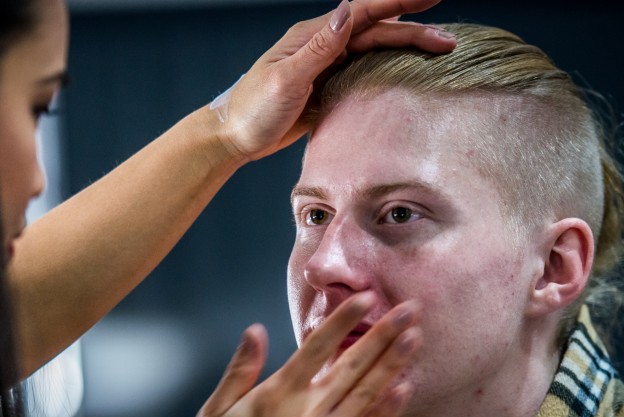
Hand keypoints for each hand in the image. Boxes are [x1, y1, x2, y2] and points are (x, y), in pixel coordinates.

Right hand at [188, 293, 420, 416]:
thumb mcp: (214, 414)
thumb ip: (239, 370)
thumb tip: (256, 330)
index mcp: (277, 396)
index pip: (317, 348)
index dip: (344, 320)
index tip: (369, 298)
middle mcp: (307, 413)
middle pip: (352, 365)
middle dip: (383, 333)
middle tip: (410, 308)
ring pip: (367, 393)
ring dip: (394, 363)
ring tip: (415, 337)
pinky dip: (389, 408)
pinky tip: (407, 387)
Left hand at [217, 0, 455, 161]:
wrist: (233, 137)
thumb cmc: (253, 109)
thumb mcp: (286, 77)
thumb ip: (319, 47)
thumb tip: (348, 11)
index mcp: (313, 37)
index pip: (364, 13)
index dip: (398, 3)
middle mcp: (322, 47)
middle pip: (376, 33)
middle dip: (413, 33)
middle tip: (449, 43)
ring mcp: (325, 67)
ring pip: (373, 53)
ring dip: (404, 52)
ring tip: (437, 55)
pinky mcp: (325, 89)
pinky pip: (362, 74)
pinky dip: (386, 72)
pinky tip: (404, 77)